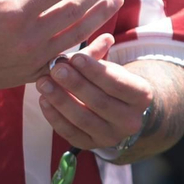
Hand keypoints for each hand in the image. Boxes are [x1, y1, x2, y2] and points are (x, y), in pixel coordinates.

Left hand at [35, 35, 153, 151]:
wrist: (114, 110)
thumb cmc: (109, 81)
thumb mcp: (108, 66)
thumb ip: (100, 54)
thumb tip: (105, 38)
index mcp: (140, 96)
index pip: (117, 83)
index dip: (94, 70)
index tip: (74, 56)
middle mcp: (130, 121)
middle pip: (100, 102)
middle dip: (75, 84)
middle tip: (55, 69)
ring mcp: (111, 136)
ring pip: (83, 120)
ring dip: (60, 100)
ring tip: (43, 82)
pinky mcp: (91, 145)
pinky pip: (71, 133)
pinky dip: (55, 117)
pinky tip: (43, 100)